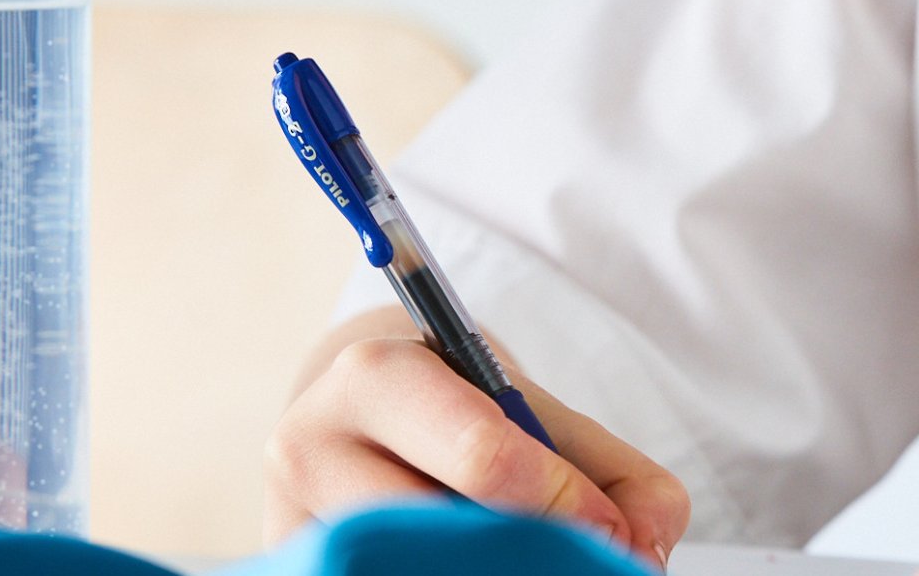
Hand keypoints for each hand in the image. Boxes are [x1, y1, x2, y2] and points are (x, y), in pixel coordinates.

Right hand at [263, 307, 689, 571]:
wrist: (360, 414)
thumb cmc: (456, 411)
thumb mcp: (535, 413)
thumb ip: (613, 472)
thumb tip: (642, 551)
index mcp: (375, 377)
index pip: (484, 458)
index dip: (564, 504)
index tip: (607, 529)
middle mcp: (310, 445)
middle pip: (438, 537)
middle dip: (525, 555)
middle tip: (570, 556)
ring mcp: (290, 519)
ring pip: (406, 568)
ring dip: (486, 570)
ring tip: (507, 556)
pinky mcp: (294, 561)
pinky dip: (439, 575)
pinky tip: (467, 563)